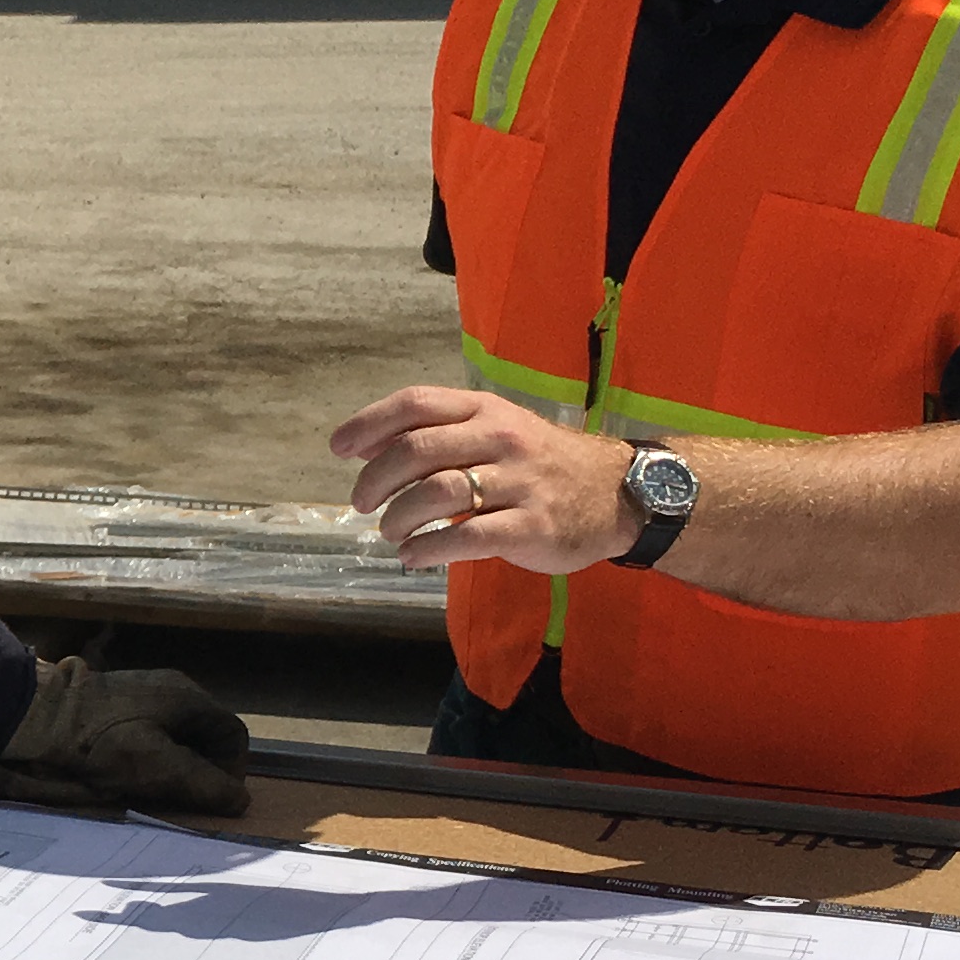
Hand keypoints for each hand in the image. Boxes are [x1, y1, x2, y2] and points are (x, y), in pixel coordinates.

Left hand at [0, 657, 251, 816]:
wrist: (28, 714)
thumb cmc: (96, 742)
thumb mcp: (155, 767)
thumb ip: (201, 783)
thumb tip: (240, 800)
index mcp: (186, 697)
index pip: (232, 736)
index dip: (229, 771)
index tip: (210, 798)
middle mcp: (169, 689)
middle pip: (204, 737)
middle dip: (198, 771)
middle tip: (177, 799)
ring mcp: (140, 695)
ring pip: (175, 739)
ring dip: (170, 768)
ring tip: (148, 790)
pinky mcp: (114, 706)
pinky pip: (147, 736)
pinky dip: (146, 759)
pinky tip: (123, 774)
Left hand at [328, 386, 642, 574]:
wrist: (619, 494)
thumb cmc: (541, 463)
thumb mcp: (496, 430)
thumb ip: (439, 434)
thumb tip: (367, 448)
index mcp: (485, 410)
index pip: (416, 404)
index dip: (369, 424)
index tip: (340, 449)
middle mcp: (500, 438)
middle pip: (417, 450)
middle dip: (375, 480)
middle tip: (362, 504)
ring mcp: (518, 482)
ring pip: (437, 493)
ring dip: (398, 517)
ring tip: (390, 532)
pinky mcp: (531, 526)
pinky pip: (466, 537)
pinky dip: (428, 549)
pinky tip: (414, 555)